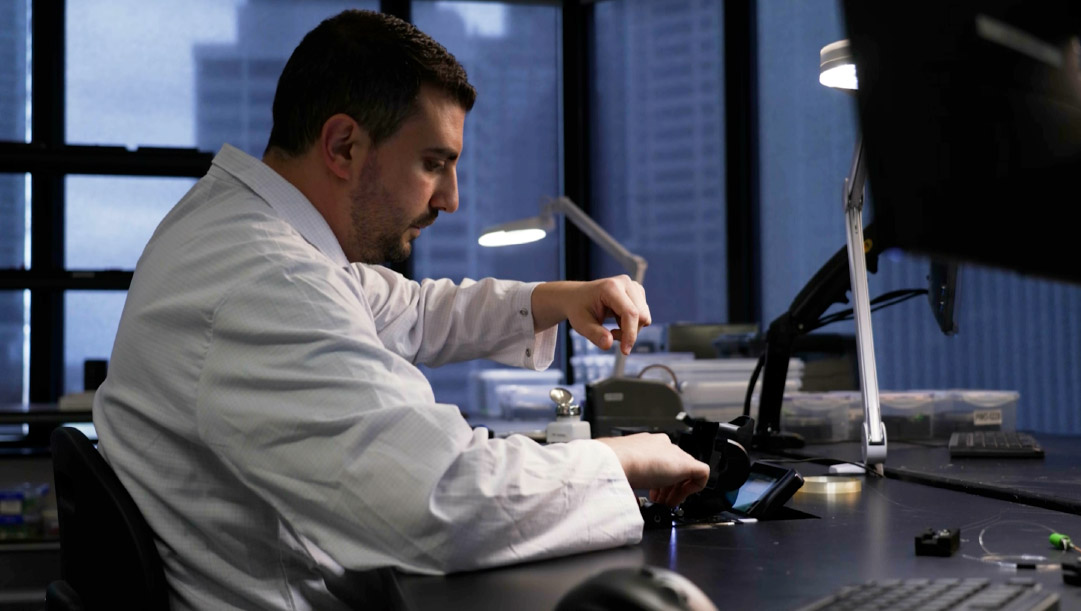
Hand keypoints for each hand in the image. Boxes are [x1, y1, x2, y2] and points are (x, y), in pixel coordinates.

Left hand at [531, 276, 650, 354]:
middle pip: (641, 316)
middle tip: (610, 335)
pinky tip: (618, 321)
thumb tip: (608, 344)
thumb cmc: (578, 308)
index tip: (625, 351)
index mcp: (610, 287)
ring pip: (644, 317)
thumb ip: (594, 334)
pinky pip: (643, 316)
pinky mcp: (638, 293)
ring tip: (612, 328)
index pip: (630, 312)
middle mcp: (625, 283)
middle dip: (629, 332)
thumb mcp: (581, 324)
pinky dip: (632, 324)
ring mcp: (633, 287)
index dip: (630, 333)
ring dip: (630, 329)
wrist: (576, 296)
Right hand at [597, 433, 709, 506]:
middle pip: (674, 467)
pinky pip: (701, 473)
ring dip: (678, 490)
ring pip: (686, 471)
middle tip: (661, 501)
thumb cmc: (613, 466)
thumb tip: (627, 494)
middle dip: (668, 487)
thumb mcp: (622, 471)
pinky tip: (679, 497)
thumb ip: (628, 478)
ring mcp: (674, 453)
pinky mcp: (686, 463)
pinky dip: (694, 487)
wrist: (617, 460)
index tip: (653, 494)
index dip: (658, 482)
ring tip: (667, 503)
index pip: (660, 462)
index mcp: (645, 445)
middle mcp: (661, 445)